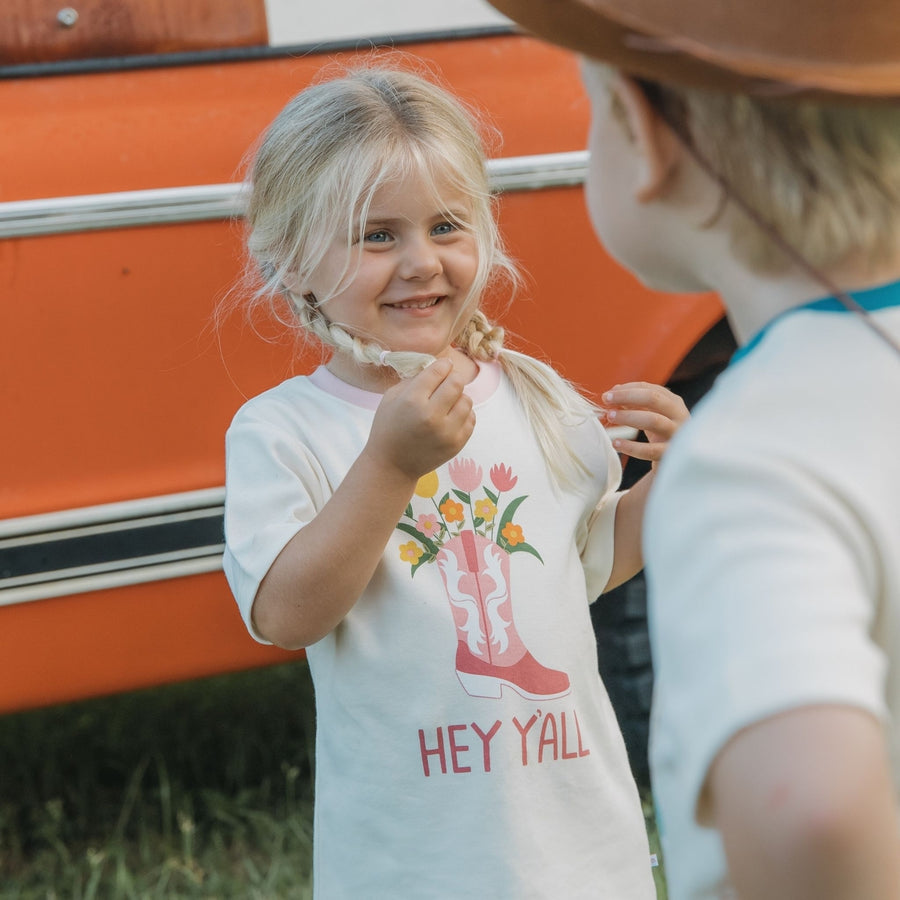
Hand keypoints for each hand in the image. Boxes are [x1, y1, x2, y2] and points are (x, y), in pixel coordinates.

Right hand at [365, 357, 474, 479]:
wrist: (392, 466)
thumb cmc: (388, 428)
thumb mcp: (391, 398)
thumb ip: (414, 380)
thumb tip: (438, 367)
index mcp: (413, 401)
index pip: (438, 371)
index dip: (443, 365)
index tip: (444, 366)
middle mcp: (432, 416)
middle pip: (457, 383)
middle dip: (453, 379)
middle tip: (447, 382)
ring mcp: (447, 432)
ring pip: (467, 401)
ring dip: (459, 398)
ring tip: (447, 403)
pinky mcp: (457, 444)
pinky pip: (471, 419)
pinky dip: (463, 415)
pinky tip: (451, 417)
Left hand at [599, 381, 688, 466]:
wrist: (679, 463)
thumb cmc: (661, 434)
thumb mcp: (651, 416)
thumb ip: (634, 404)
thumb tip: (614, 392)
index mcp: (674, 403)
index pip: (650, 389)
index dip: (628, 389)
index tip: (609, 393)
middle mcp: (679, 415)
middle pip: (654, 398)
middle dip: (627, 396)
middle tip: (606, 399)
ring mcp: (677, 434)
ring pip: (653, 420)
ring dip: (629, 416)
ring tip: (610, 416)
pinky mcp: (671, 454)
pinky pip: (650, 450)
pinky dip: (631, 446)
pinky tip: (616, 443)